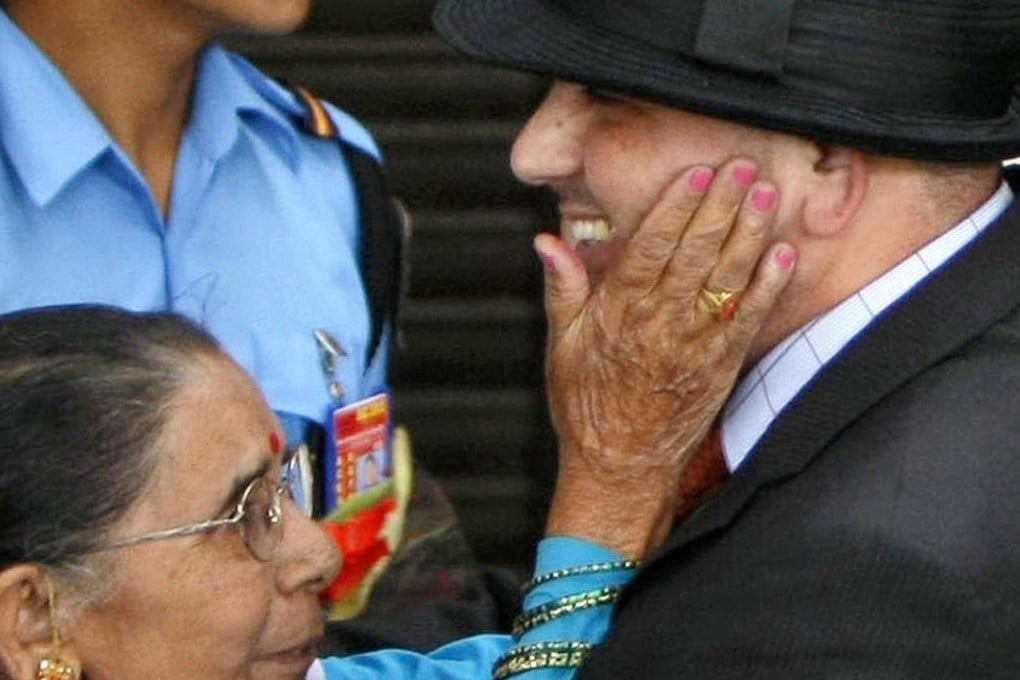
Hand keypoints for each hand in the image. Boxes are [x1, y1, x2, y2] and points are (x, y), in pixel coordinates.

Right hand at [537, 159, 795, 558]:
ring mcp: (697, 345)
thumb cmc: (586, 404)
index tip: (695, 174)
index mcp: (619, 314)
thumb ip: (562, 289)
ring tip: (765, 193)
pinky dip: (769, 285)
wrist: (621, 464)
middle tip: (741, 165)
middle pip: (696, 255)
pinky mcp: (722, 364)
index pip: (650, 249)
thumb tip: (547, 242)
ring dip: (749, 234)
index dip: (675, 209)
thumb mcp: (559, 345)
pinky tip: (783, 252)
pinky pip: (749, 318)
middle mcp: (661, 324)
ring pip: (727, 279)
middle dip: (721, 206)